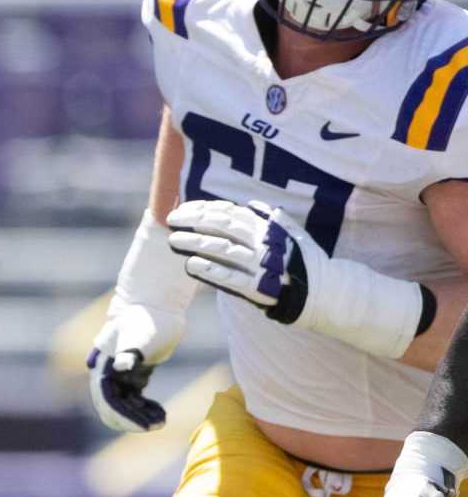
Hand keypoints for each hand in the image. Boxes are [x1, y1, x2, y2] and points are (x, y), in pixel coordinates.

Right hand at [85, 299, 184, 433]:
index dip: (123, 415)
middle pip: (111, 407)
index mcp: (103, 366)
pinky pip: (134, 399)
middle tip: (156, 426)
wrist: (158, 305)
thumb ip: (129, 350)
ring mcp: (120, 375)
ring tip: (162, 421)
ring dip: (139, 417)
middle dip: (131, 420)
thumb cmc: (150, 318)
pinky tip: (160, 412)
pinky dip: (145, 409)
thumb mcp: (141, 334)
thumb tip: (122, 366)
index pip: (107, 399)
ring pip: (123, 406)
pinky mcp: (134, 374)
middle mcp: (107, 373)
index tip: (144, 426)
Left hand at [167, 198, 310, 319]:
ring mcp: (260, 265)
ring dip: (196, 243)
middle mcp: (263, 243)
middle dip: (195, 221)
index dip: (204, 209)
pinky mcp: (258, 288)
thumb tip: (252, 205)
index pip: (230, 213)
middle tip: (171, 220)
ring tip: (173, 240)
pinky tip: (191, 265)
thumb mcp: (292, 235)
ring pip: (223, 249)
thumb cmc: (304, 262)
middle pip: (223, 226)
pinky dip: (211, 271)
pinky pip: (231, 278)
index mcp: (268, 229)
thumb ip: (272, 219)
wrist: (324, 291)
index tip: (182, 209)